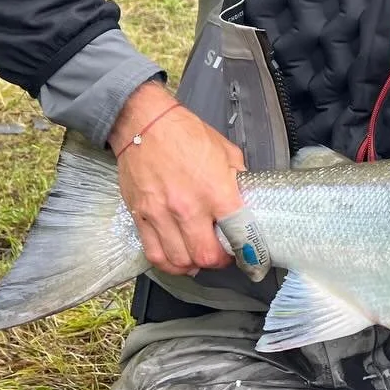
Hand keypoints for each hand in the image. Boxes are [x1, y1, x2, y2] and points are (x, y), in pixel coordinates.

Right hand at [109, 81, 247, 277]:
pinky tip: (178, 260)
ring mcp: (161, 214)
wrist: (144, 124)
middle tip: (223, 255)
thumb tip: (246, 200)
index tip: (249, 252)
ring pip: (179, 260)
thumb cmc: (187, 134)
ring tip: (200, 258)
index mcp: (215, 190)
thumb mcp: (226, 152)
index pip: (238, 233)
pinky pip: (154, 253)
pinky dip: (168, 263)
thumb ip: (238, 180)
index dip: (247, 249)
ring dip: (193, 265)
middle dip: (219, 262)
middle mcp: (188, 207)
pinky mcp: (140, 216)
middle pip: (205, 256)